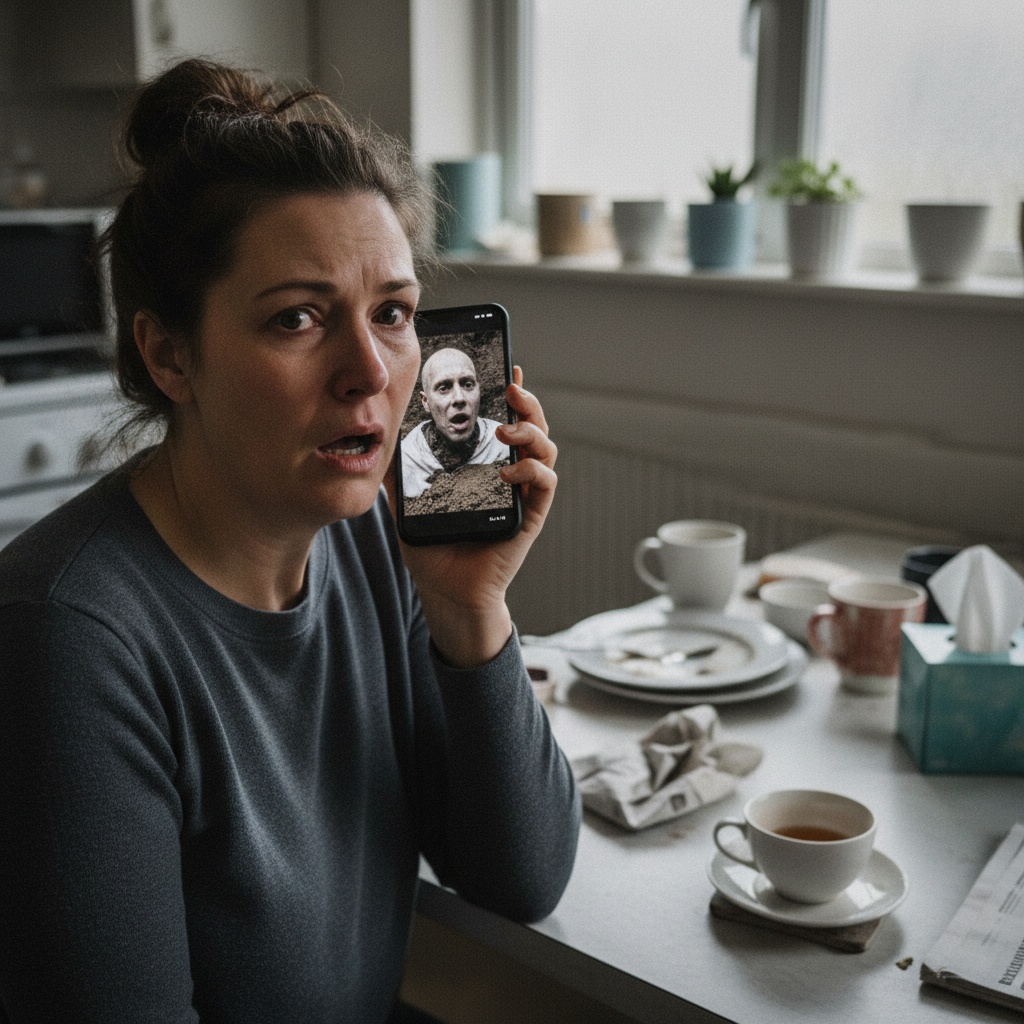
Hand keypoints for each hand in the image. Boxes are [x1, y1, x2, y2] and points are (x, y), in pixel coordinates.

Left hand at [384, 366, 556, 667]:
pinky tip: (506, 470)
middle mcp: (511, 474)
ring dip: (530, 431)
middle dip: (527, 402)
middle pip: (533, 426)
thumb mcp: (406, 502)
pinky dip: (530, 470)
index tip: (505, 368)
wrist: (445, 593)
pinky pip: (545, 484)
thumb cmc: (432, 547)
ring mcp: (523, 494)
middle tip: (511, 388)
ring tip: (504, 429)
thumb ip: (396, 473)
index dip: (510, 394)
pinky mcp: (529, 517)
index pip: (504, 420)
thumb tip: (373, 441)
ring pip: (545, 449)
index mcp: (486, 465)